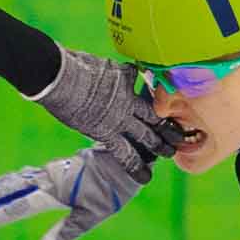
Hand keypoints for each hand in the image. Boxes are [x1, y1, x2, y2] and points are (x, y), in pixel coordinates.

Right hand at [0, 138, 150, 239]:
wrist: (129, 157)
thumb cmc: (115, 188)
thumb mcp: (94, 215)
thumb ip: (66, 233)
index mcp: (54, 191)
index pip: (18, 207)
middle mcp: (48, 179)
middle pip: (9, 188)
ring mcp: (52, 172)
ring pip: (15, 179)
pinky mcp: (58, 169)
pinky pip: (26, 175)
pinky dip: (11, 180)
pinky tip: (7, 182)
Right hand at [28, 46, 184, 162]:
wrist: (61, 77)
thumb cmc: (69, 65)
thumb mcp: (89, 61)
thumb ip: (97, 67)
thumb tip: (86, 63)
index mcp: (124, 77)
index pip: (141, 86)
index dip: (149, 91)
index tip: (156, 97)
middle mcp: (128, 98)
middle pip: (154, 112)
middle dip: (166, 122)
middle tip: (178, 131)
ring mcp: (121, 116)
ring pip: (147, 133)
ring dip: (160, 145)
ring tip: (170, 153)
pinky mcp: (108, 133)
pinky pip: (126, 154)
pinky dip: (136, 167)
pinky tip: (145, 178)